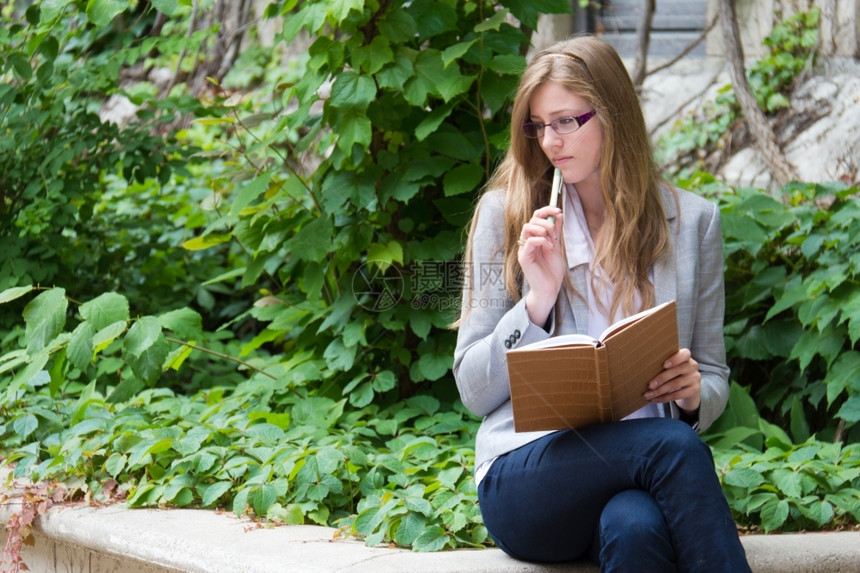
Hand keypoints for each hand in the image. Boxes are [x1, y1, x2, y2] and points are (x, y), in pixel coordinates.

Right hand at [517, 206, 564, 324]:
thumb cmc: (552, 270)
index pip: (535, 217)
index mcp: (534, 237)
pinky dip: (541, 240)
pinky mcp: (524, 258)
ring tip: (552, 241)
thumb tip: (558, 214)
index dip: (546, 210)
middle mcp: (527, 241)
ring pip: (527, 228)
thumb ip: (556, 231)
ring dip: (543, 230)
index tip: (558, 210)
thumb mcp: (557, 246)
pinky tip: (549, 247)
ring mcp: (524, 249)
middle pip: (531, 220)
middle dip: (546, 222)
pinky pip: (529, 241)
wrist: (550, 289)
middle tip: (555, 233)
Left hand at [643, 348, 700, 413]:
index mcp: (686, 357)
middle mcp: (692, 366)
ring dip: (659, 391)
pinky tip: (655, 400)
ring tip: (648, 395)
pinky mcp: (694, 390)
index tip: (663, 365)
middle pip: (676, 371)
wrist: (689, 390)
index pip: (685, 354)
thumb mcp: (671, 367)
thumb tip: (642, 368)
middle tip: (649, 385)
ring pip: (675, 384)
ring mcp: (695, 378)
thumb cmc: (674, 374)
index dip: (675, 359)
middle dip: (661, 379)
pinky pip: (677, 394)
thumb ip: (663, 365)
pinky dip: (664, 398)